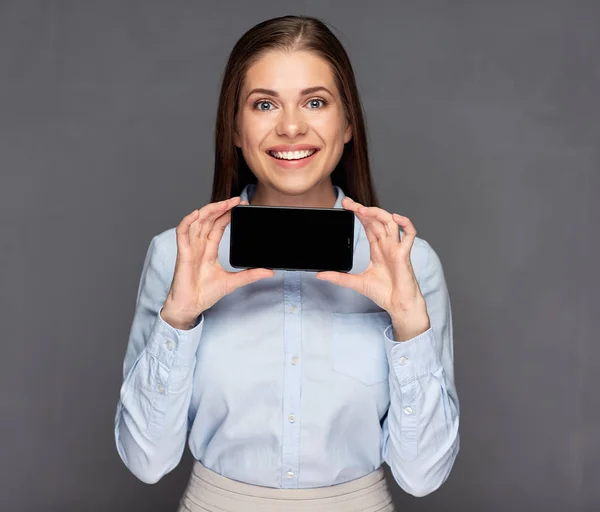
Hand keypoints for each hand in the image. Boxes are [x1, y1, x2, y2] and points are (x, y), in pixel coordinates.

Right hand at [162, 197, 273, 327]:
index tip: (240, 205)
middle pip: (209, 219)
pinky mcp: (183, 253)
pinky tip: (196, 214)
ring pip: (197, 222)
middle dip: (221, 208)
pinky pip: (182, 232)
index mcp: (209, 249)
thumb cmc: (205, 294)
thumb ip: (250, 275)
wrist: (190, 307)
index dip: (227, 213)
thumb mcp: (233, 281)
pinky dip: (187, 221)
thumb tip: (269, 272)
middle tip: (236, 200)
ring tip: (223, 203)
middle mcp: (199, 245)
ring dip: (209, 210)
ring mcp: (190, 247)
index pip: (218, 225)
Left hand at [315, 197, 428, 336]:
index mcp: (377, 248)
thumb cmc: (384, 293)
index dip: (358, 213)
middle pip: (376, 220)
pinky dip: (406, 223)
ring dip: (377, 213)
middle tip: (348, 203)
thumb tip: (320, 275)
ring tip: (363, 210)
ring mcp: (396, 248)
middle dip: (363, 209)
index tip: (345, 205)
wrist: (398, 306)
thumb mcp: (356, 282)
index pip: (368, 224)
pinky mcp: (404, 254)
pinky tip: (395, 217)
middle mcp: (387, 245)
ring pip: (390, 222)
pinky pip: (410, 234)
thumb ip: (339, 277)